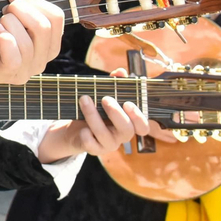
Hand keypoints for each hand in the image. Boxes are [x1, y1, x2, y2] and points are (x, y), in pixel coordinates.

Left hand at [0, 0, 64, 87]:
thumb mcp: (9, 2)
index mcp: (49, 39)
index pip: (57, 16)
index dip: (35, 0)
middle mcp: (44, 56)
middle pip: (45, 26)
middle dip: (21, 10)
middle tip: (3, 8)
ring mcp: (29, 69)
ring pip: (29, 40)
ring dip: (8, 23)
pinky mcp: (11, 75)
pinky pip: (15, 56)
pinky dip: (4, 38)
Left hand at [35, 95, 160, 162]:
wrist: (77, 129)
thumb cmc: (98, 110)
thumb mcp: (106, 96)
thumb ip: (115, 84)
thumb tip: (120, 71)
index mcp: (130, 123)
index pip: (143, 127)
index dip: (139, 117)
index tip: (128, 103)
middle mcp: (122, 136)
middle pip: (126, 130)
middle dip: (116, 114)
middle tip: (105, 99)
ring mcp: (108, 144)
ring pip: (104, 134)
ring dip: (92, 115)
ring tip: (84, 99)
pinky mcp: (95, 150)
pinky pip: (91, 145)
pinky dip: (86, 135)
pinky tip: (82, 127)